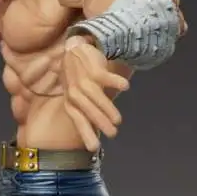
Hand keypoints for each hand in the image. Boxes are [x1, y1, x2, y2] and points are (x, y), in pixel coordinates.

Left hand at [62, 37, 129, 151]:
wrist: (75, 47)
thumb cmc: (78, 77)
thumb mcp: (75, 94)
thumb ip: (84, 111)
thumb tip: (96, 130)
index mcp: (70, 100)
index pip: (77, 119)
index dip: (85, 132)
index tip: (94, 148)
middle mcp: (75, 91)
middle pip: (86, 109)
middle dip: (99, 122)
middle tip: (112, 133)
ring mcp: (83, 79)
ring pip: (95, 95)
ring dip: (106, 108)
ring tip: (118, 121)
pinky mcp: (93, 67)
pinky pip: (104, 76)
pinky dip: (114, 81)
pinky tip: (126, 87)